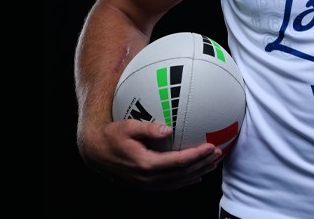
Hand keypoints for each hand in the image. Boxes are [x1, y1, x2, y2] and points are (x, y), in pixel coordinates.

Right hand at [79, 119, 222, 190]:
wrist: (95, 153)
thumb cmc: (111, 136)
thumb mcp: (127, 127)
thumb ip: (148, 128)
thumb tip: (169, 129)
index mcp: (146, 164)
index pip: (178, 162)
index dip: (197, 156)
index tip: (211, 147)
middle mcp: (148, 179)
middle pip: (183, 174)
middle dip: (203, 164)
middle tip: (218, 153)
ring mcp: (147, 185)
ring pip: (178, 182)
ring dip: (198, 173)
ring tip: (212, 164)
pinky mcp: (145, 186)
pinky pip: (170, 185)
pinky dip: (185, 180)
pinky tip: (196, 175)